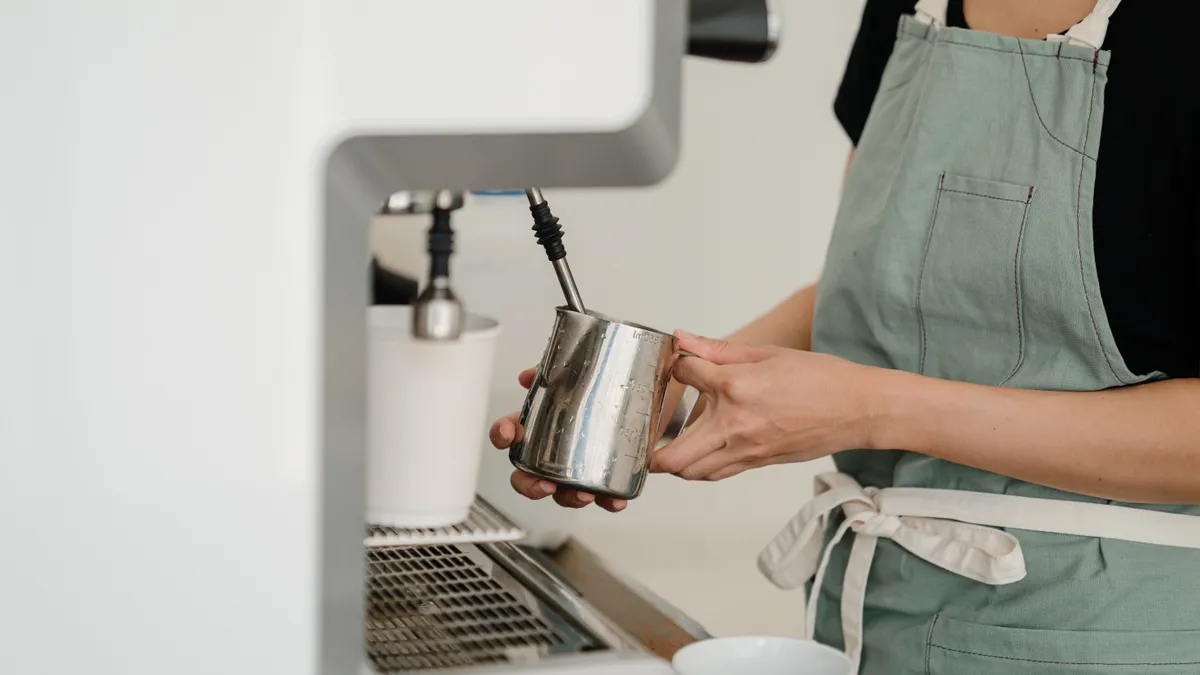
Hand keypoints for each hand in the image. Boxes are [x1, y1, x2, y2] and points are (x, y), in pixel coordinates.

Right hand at [488, 368, 627, 511]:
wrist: (645, 399)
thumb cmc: (605, 389)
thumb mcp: (583, 373)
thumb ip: (557, 371)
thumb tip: (528, 374)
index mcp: (541, 425)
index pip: (511, 432)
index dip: (502, 435)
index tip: (508, 433)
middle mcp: (553, 452)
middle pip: (526, 477)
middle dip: (530, 485)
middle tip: (544, 484)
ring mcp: (576, 468)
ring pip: (560, 494)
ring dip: (569, 498)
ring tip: (585, 493)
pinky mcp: (604, 477)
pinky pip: (601, 497)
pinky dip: (607, 501)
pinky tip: (616, 499)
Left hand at [652, 332, 883, 480]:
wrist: (858, 409)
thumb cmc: (821, 379)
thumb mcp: (767, 353)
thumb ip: (718, 349)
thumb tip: (684, 339)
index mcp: (736, 387)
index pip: (684, 375)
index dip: (677, 365)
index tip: (679, 363)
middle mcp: (735, 425)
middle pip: (673, 455)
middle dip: (651, 447)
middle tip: (643, 434)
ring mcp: (745, 450)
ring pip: (692, 472)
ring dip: (673, 461)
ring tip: (665, 445)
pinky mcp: (756, 463)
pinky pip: (716, 473)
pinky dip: (700, 466)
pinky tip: (698, 452)